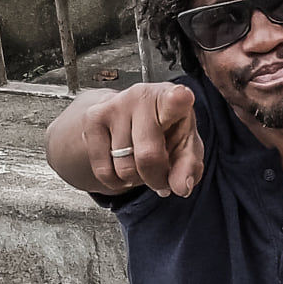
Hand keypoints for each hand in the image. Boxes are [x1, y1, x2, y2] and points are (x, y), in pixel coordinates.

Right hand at [80, 82, 205, 196]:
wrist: (134, 114)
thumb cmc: (168, 130)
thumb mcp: (187, 147)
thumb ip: (189, 168)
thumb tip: (181, 187)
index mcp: (172, 99)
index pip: (175, 100)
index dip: (179, 100)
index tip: (182, 96)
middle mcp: (142, 96)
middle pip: (148, 156)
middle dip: (156, 179)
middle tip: (161, 176)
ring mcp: (114, 105)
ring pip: (124, 168)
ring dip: (135, 179)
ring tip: (141, 164)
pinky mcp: (92, 118)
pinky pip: (103, 171)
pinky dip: (116, 181)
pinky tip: (123, 165)